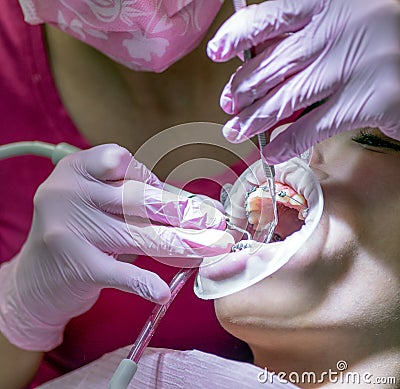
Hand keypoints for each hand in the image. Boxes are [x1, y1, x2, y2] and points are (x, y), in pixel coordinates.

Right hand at [0, 144, 232, 350]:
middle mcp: (68, 192)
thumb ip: (140, 199)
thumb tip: (198, 207)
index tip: (173, 198)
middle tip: (215, 224)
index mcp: (76, 169)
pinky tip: (162, 292)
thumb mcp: (100, 204)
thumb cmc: (79, 231)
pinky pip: (118, 272)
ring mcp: (68, 228)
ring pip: (138, 234)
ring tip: (211, 249)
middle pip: (138, 199)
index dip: (151, 178)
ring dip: (181, 244)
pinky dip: (144, 283)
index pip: (122, 161)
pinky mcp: (75, 265)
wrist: (35, 279)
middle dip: (183, 214)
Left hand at [207, 0, 399, 163]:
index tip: (216, 52)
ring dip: (255, 121)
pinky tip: (271, 153)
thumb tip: (256, 60)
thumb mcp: (340, 27)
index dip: (239, 35)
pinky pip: (314, 127)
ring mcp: (357, 64)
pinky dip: (287, 143)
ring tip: (237, 132)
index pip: (272, 16)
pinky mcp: (373, 99)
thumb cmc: (379, 41)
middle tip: (229, 107)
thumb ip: (303, 38)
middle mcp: (341, 29)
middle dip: (243, 90)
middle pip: (274, 65)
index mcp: (331, 2)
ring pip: (288, 99)